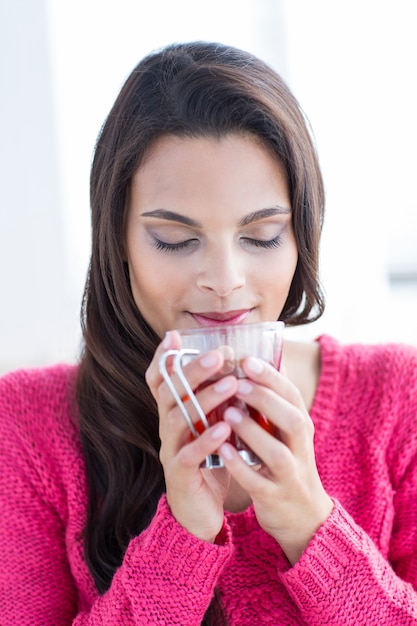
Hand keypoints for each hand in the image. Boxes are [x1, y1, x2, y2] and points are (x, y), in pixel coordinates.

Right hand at [145, 331, 237, 541]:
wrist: (202, 509)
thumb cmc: (211, 459)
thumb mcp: (213, 421)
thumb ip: (217, 396)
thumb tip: (236, 362)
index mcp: (174, 412)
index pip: (160, 380)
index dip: (163, 357)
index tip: (174, 335)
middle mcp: (166, 427)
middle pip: (169, 393)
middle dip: (192, 371)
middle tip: (219, 355)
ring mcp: (170, 450)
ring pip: (177, 419)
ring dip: (204, 399)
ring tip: (230, 384)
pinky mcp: (180, 475)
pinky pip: (189, 454)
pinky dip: (206, 439)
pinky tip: (225, 427)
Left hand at [217, 356, 332, 564]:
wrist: (303, 516)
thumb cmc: (287, 463)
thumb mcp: (288, 432)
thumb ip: (276, 402)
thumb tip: (264, 360)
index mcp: (301, 427)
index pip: (293, 396)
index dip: (271, 377)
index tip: (248, 360)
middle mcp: (300, 448)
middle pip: (293, 420)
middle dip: (265, 399)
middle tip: (236, 382)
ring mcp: (290, 475)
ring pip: (277, 452)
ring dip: (253, 431)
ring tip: (228, 413)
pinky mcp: (275, 497)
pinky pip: (258, 482)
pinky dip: (241, 467)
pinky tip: (222, 451)